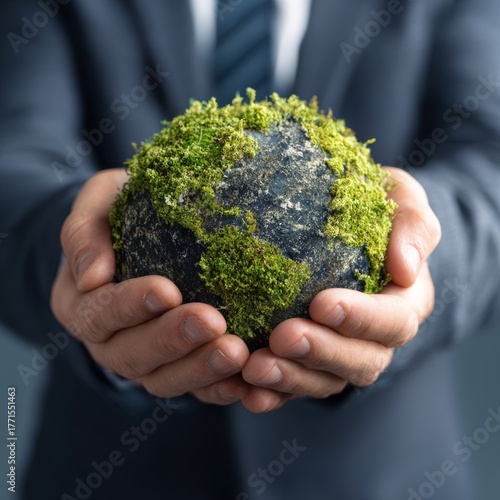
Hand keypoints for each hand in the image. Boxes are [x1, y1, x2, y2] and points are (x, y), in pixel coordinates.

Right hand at [51, 169, 250, 403]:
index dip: (130, 306)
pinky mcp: (178, 367)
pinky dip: (220, 389)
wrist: (146, 231)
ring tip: (237, 351)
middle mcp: (109, 341)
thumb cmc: (123, 209)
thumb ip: (84, 230)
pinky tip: (247, 381)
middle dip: (172, 341)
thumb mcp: (99, 200)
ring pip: (165, 380)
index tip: (167, 290)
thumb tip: (93, 275)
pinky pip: (196, 389)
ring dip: (200, 369)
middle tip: (213, 323)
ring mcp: (145, 360)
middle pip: (133, 355)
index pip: (99, 313)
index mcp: (81, 305)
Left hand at [240, 167, 441, 412]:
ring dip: (291, 378)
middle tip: (282, 337)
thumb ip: (413, 226)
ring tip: (255, 367)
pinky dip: (273, 393)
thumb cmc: (376, 213)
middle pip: (360, 361)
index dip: (361, 318)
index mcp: (405, 303)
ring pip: (325, 381)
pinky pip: (295, 387)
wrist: (351, 230)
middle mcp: (377, 339)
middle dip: (321, 352)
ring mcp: (343, 355)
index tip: (322, 303)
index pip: (393, 320)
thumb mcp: (403, 201)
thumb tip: (406, 268)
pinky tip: (246, 390)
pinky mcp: (312, 363)